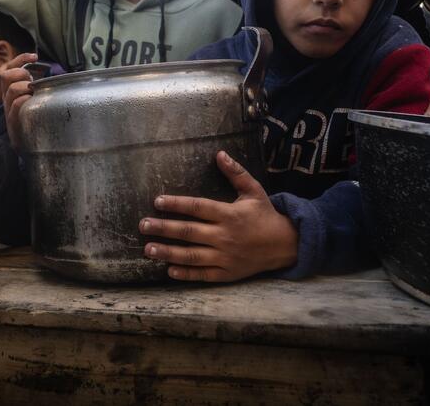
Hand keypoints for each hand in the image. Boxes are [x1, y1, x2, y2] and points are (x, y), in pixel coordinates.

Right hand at [0, 52, 38, 147]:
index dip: (21, 59)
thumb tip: (56, 76)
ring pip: (12, 89)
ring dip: (24, 86)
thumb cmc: (32, 119)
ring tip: (32, 92)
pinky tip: (31, 101)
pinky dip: (24, 100)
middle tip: (31, 81)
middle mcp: (7, 97)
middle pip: (7, 76)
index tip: (35, 57)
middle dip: (21, 73)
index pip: (10, 68)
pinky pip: (16, 105)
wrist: (26, 145)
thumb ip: (39, 87)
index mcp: (11, 89)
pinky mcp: (12, 121)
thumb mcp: (34, 99)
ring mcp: (8, 108)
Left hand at [139, 151, 297, 282]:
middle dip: (164, 228)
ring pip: (192, 255)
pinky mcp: (228, 273)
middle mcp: (225, 236)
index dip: (177, 204)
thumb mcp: (254, 191)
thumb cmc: (265, 215)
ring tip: (148, 249)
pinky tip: (169, 270)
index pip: (198, 207)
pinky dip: (186, 273)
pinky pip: (204, 274)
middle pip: (189, 232)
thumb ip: (236, 173)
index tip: (157, 201)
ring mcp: (226, 257)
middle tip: (143, 225)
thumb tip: (219, 154)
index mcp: (229, 214)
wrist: (286, 245)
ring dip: (168, 252)